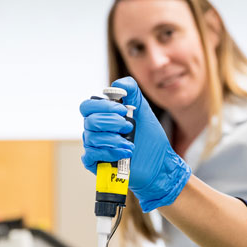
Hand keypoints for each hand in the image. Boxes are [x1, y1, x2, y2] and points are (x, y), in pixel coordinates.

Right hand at [79, 76, 190, 210]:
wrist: (158, 162)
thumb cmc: (149, 137)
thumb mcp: (143, 110)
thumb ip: (132, 92)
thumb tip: (118, 83)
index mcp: (102, 116)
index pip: (88, 106)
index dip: (103, 106)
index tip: (122, 110)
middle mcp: (95, 130)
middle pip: (90, 121)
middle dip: (111, 123)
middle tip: (129, 127)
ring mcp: (95, 147)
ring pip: (91, 138)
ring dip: (114, 140)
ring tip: (130, 144)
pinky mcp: (97, 163)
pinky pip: (91, 155)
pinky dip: (109, 153)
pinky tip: (124, 153)